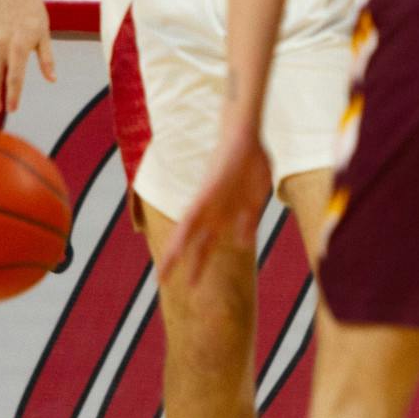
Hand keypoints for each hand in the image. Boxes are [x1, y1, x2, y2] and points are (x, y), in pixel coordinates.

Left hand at [157, 123, 270, 285]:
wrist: (246, 133)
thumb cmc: (252, 161)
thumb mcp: (255, 199)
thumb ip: (247, 221)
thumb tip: (243, 242)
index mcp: (223, 214)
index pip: (206, 244)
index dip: (198, 263)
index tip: (190, 283)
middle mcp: (213, 210)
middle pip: (194, 243)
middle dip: (181, 263)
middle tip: (164, 283)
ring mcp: (209, 200)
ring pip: (187, 231)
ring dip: (176, 251)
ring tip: (163, 271)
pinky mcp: (210, 188)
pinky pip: (196, 210)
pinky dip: (190, 227)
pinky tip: (180, 242)